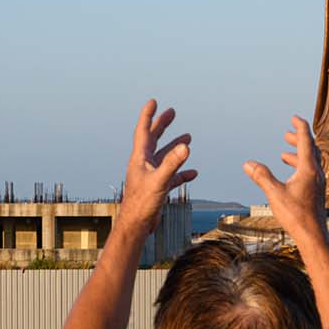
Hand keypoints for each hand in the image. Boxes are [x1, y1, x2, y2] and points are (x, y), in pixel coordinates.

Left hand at [119, 100, 196, 234]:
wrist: (136, 225)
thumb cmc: (141, 204)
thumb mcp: (159, 181)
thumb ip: (173, 163)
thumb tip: (186, 146)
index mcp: (140, 158)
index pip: (143, 131)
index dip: (148, 116)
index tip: (154, 102)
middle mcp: (144, 164)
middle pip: (154, 139)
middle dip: (162, 125)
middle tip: (172, 112)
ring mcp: (151, 176)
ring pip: (164, 156)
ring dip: (175, 146)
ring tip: (187, 137)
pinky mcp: (157, 188)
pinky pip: (172, 176)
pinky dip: (182, 172)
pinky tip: (193, 173)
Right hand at [244, 116, 327, 244]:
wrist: (313, 236)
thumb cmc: (296, 215)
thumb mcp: (274, 193)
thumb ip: (261, 176)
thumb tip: (248, 163)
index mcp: (308, 168)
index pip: (306, 140)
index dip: (299, 127)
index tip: (293, 118)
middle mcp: (316, 173)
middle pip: (310, 149)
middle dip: (298, 139)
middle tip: (286, 134)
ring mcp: (318, 183)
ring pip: (310, 162)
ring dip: (297, 154)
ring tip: (283, 155)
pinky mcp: (316, 193)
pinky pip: (310, 173)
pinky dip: (299, 167)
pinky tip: (290, 177)